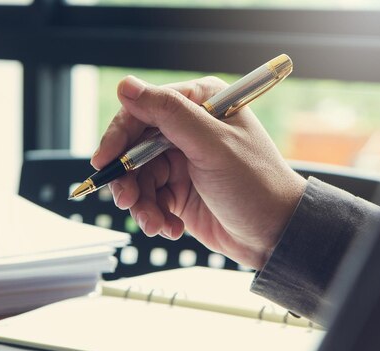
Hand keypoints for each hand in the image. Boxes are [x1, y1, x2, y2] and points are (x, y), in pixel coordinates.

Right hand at [91, 76, 305, 268]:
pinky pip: (149, 199)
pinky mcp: (178, 190)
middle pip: (134, 147)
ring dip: (142, 204)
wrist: (275, 235)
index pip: (143, 110)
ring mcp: (181, 161)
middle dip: (128, 178)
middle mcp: (187, 129)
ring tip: (155, 223)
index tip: (104, 162)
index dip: (119, 136)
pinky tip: (170, 227)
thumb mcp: (211, 145)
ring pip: (138, 178)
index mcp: (200, 104)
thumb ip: (169, 114)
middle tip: (127, 200)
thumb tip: (125, 86)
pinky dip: (154, 215)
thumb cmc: (256, 184)